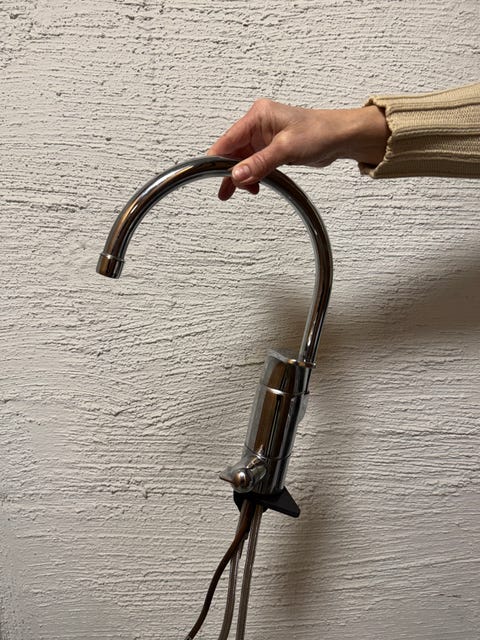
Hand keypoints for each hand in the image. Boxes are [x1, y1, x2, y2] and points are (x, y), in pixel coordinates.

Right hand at [207, 98, 388, 199]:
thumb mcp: (286, 149)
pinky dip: (253, 176)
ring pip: (242, 160)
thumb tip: (236, 176)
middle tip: (225, 192)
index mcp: (258, 116)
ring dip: (242, 177)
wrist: (340, 137)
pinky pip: (254, 164)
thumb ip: (259, 164)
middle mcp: (258, 125)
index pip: (228, 140)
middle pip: (232, 151)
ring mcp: (264, 138)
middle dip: (229, 172)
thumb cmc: (319, 132)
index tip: (205, 175)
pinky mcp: (271, 149)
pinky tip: (256, 187)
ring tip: (242, 192)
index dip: (215, 158)